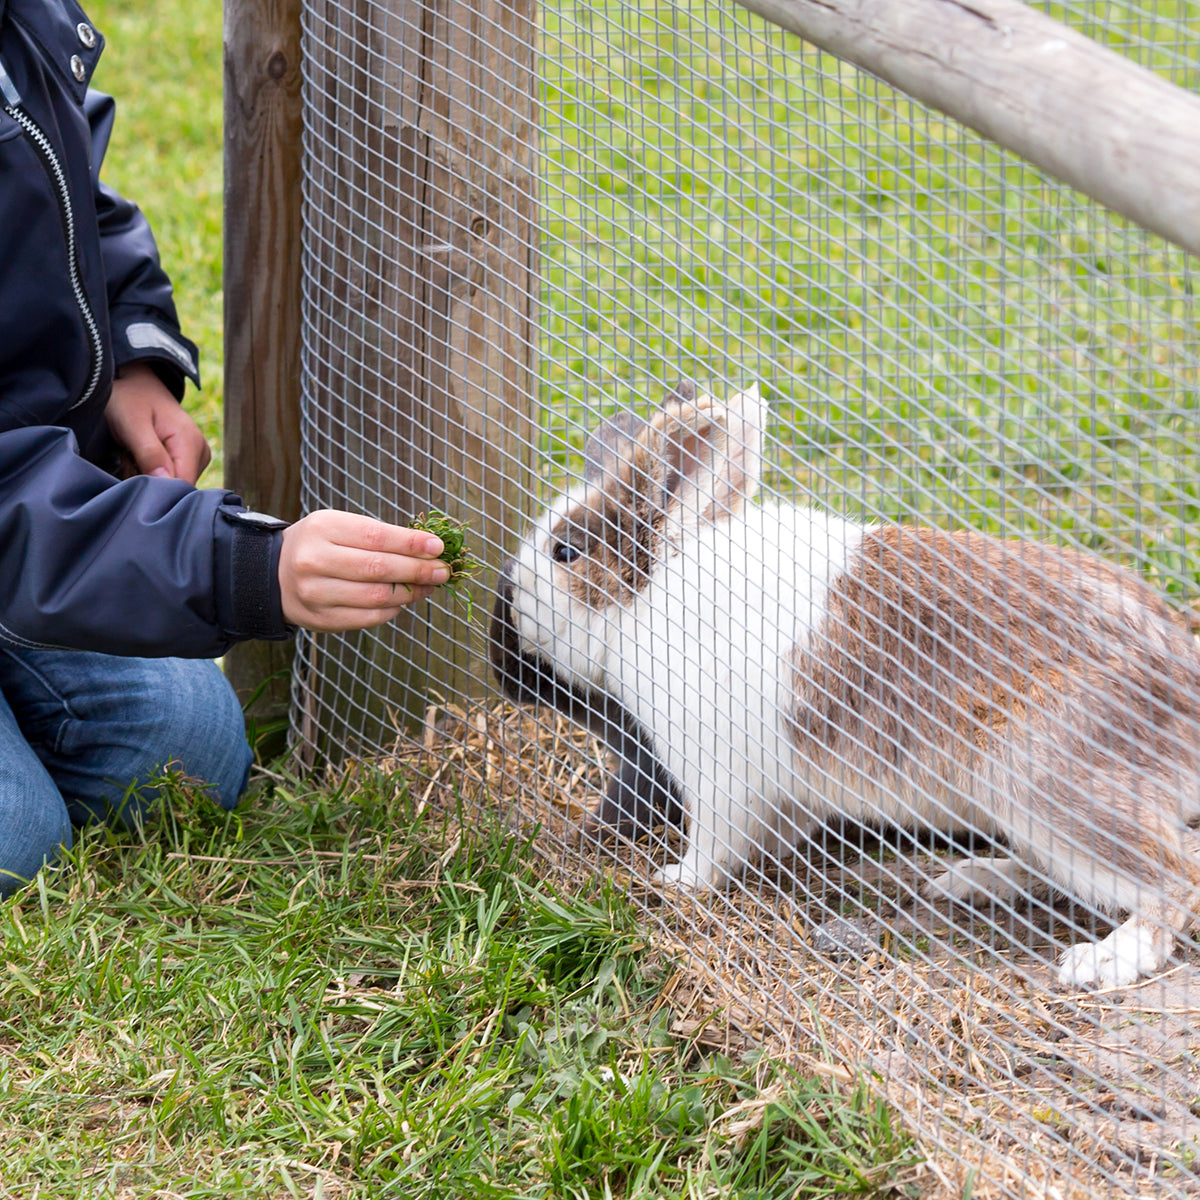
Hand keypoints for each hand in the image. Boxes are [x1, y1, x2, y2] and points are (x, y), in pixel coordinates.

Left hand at [106, 362, 211, 483]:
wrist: (135, 383)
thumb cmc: (130, 399)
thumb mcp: (133, 424)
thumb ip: (150, 453)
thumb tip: (167, 483)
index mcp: (190, 442)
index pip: (182, 485)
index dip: (158, 488)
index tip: (134, 471)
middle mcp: (201, 452)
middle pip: (177, 487)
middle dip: (150, 480)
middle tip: (131, 457)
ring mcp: (197, 457)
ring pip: (172, 485)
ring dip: (147, 476)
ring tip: (134, 454)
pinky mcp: (190, 460)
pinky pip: (171, 478)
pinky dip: (152, 472)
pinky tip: (142, 457)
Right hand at [278, 510, 451, 631]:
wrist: (272, 575)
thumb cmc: (319, 546)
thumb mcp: (340, 527)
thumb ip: (379, 536)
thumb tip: (429, 550)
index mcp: (322, 529)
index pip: (376, 537)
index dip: (412, 543)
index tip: (438, 547)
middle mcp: (315, 561)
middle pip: (379, 568)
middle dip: (418, 570)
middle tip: (443, 571)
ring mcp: (316, 593)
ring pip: (377, 596)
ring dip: (411, 592)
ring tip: (427, 586)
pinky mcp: (322, 619)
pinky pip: (368, 617)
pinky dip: (392, 609)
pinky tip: (402, 601)